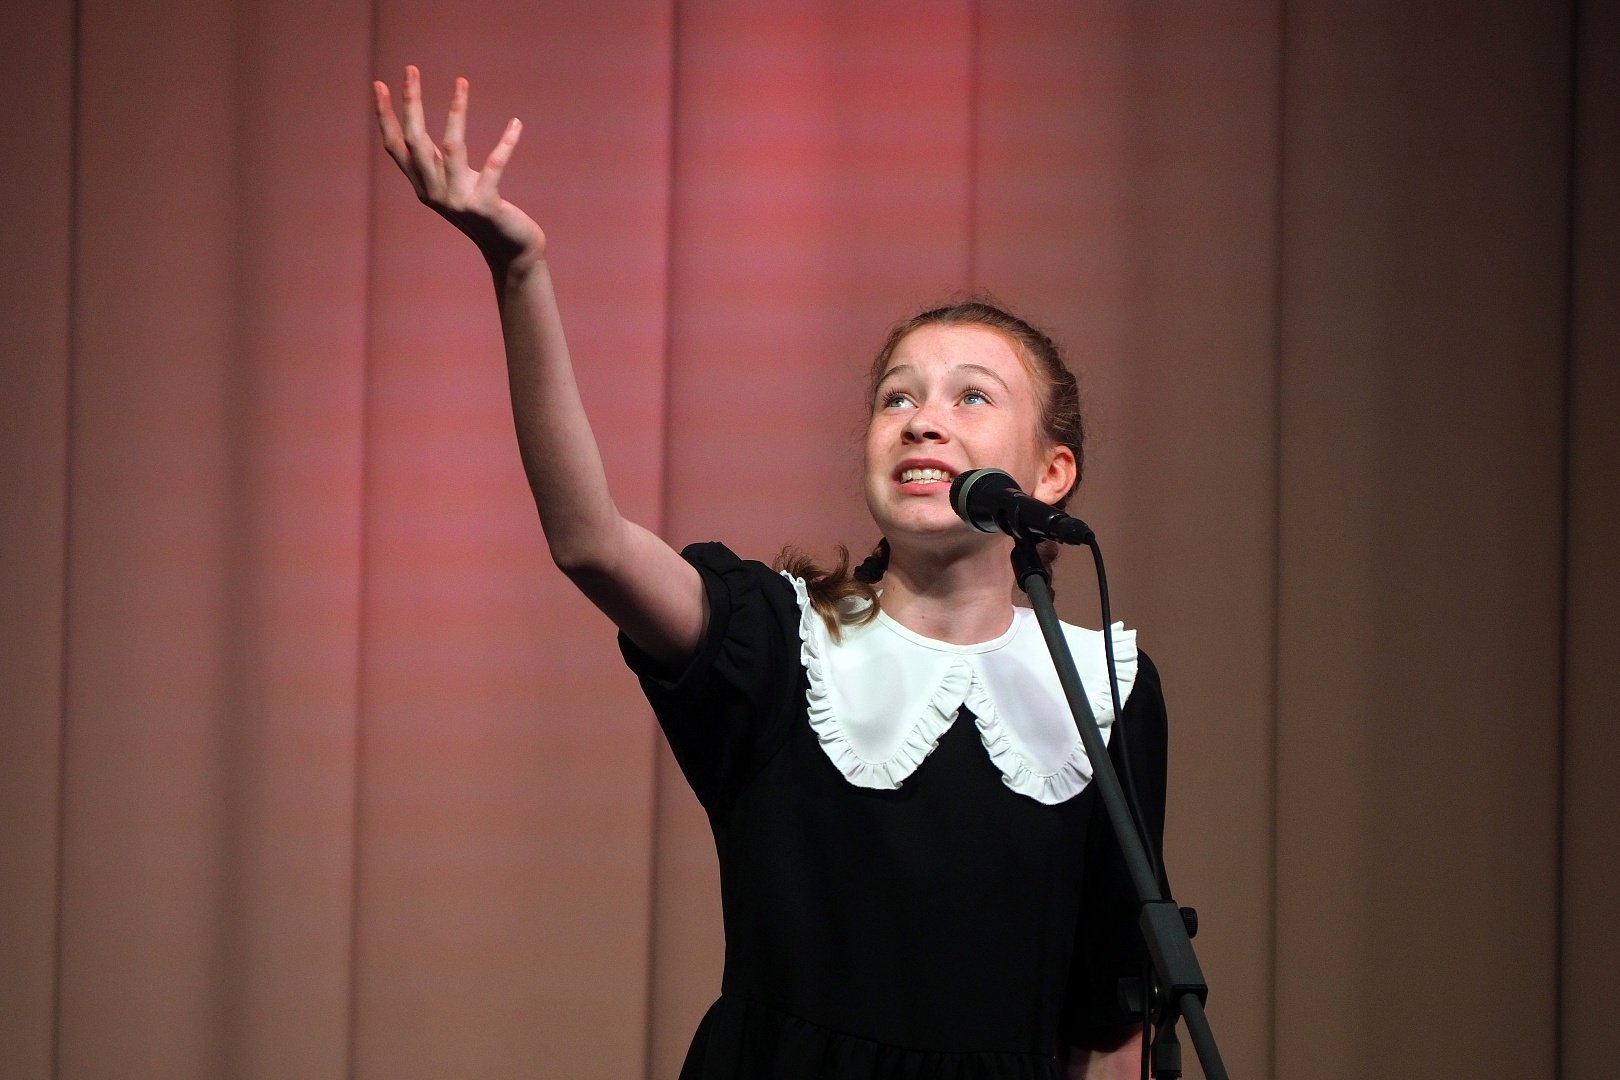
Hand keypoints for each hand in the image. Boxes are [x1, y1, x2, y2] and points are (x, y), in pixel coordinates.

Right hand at [373, 65, 545, 269]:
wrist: (510, 251)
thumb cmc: (483, 212)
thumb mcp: (453, 186)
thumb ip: (436, 162)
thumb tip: (416, 126)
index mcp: (424, 187)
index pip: (396, 147)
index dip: (386, 116)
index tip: (380, 84)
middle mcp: (434, 194)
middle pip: (416, 141)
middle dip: (412, 103)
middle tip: (411, 69)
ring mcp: (458, 201)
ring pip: (451, 147)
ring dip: (457, 111)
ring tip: (461, 81)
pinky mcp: (485, 206)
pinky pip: (494, 165)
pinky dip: (506, 142)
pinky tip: (516, 123)